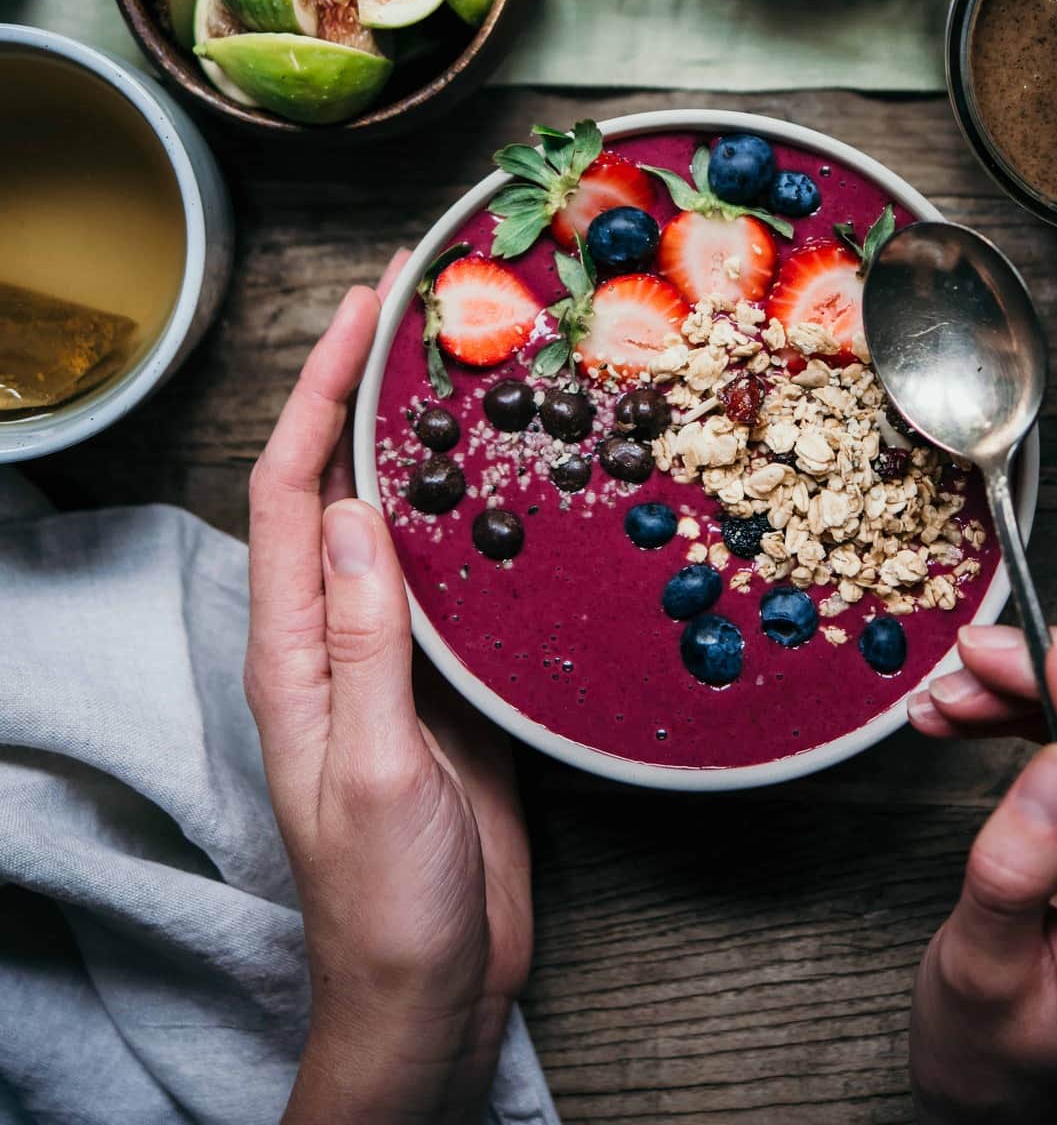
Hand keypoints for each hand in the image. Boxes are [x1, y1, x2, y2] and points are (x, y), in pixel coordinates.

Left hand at [244, 261, 531, 1124]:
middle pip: (338, 484)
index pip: (291, 491)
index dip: (318, 391)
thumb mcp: (370, 772)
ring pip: (401, 519)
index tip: (360, 310)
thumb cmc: (386, 902)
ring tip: (475, 365)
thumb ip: (362, 645)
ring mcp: (394, 655)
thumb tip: (355, 513)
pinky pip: (457, 574)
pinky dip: (480, 511)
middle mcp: (334, 637)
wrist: (433, 989)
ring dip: (426, 439)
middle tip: (420, 308)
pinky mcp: (452, 681)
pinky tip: (523, 482)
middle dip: (366, 388)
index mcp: (292, 652)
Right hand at [906, 625, 1056, 1124]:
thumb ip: (1013, 879)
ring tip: (956, 689)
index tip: (1050, 667)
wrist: (1004, 1081)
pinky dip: (1045, 710)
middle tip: (975, 658)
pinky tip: (978, 708)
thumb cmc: (995, 1050)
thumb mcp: (977, 977)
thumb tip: (1055, 767)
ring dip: (1050, 688)